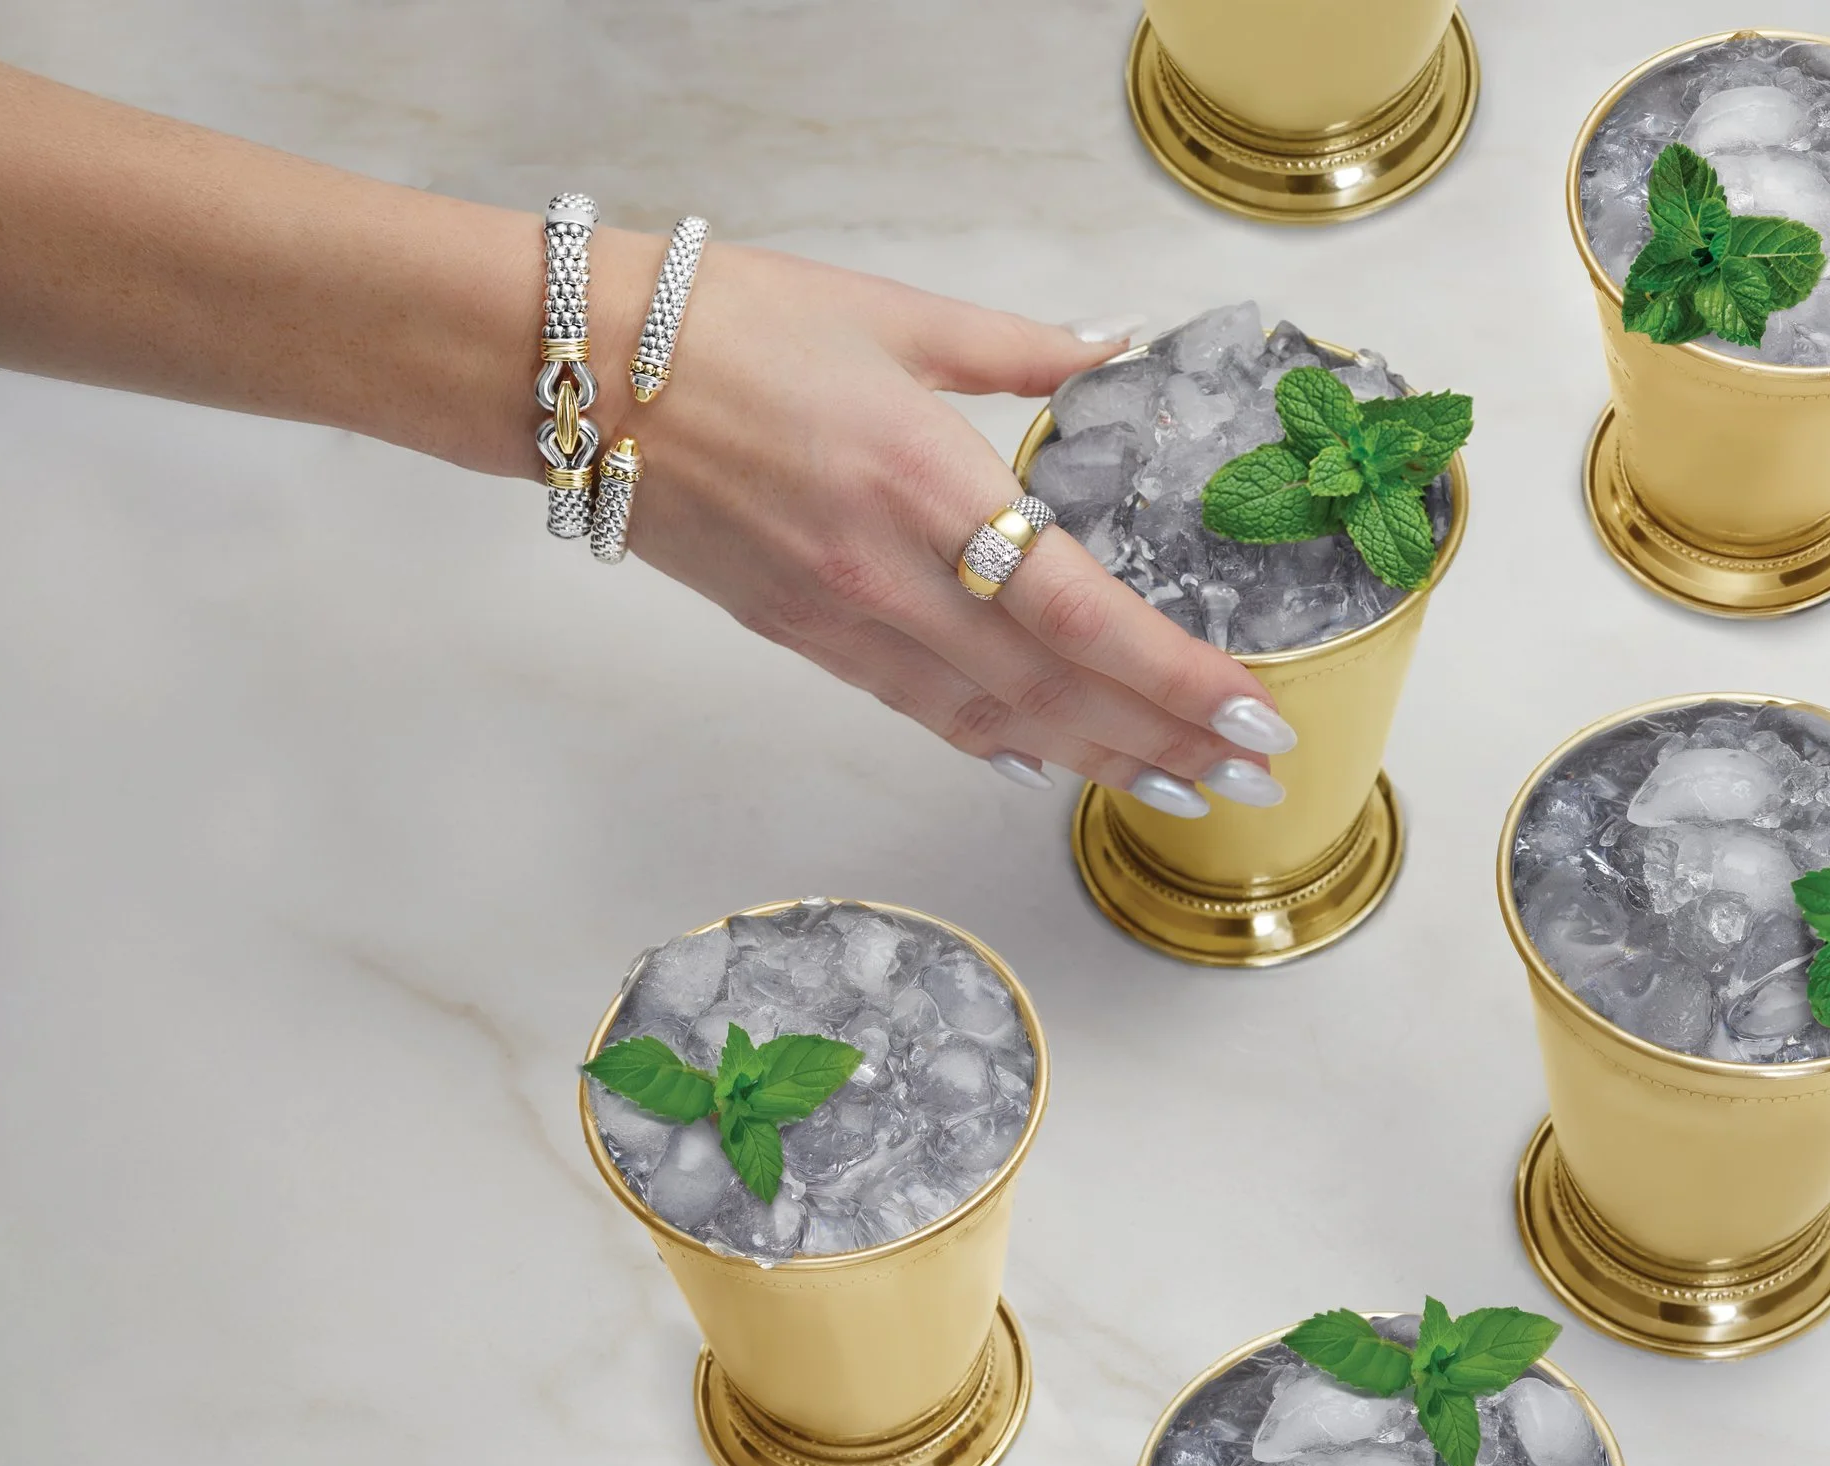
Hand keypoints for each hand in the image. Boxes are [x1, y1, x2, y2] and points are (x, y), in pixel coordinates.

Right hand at [592, 238, 1293, 812]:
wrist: (574, 374)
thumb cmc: (724, 321)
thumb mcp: (893, 311)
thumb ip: (1018, 347)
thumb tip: (1113, 343)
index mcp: (926, 480)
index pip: (1082, 610)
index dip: (1175, 676)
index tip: (1255, 711)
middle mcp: (891, 574)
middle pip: (1055, 689)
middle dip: (1165, 740)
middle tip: (1255, 777)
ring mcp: (842, 618)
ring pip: (994, 720)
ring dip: (1095, 760)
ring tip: (1179, 790)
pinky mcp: (801, 637)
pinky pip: (921, 711)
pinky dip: (997, 746)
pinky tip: (1051, 766)